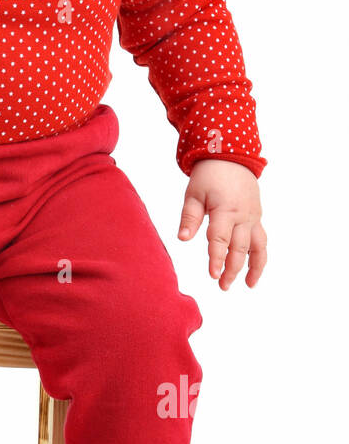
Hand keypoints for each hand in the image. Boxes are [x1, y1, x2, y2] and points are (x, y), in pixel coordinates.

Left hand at [178, 160, 266, 289]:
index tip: (213, 275)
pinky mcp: (257, 217)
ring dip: (253, 267)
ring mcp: (253, 217)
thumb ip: (189, 217)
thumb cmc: (208, 176)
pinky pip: (262, 240)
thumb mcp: (193, 194)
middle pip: (239, 247)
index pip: (220, 239)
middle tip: (222, 285)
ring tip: (248, 285)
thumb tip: (182, 238)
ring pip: (257, 246)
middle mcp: (243, 215)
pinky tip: (254, 271)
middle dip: (232, 268)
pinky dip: (260, 257)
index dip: (216, 258)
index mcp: (225, 209)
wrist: (231, 158)